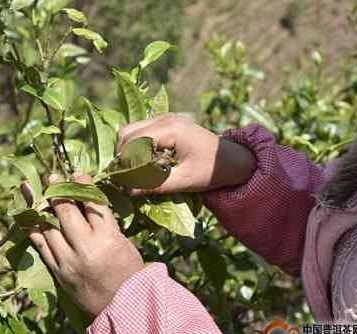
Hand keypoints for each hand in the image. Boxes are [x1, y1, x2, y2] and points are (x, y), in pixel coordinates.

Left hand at [27, 174, 144, 315]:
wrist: (123, 307)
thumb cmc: (128, 271)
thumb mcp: (122, 241)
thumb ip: (104, 222)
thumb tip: (85, 198)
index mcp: (108, 239)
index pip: (92, 204)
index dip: (83, 185)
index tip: (77, 174)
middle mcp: (85, 249)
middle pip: (66, 212)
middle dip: (58, 191)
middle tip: (52, 178)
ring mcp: (68, 262)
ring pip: (48, 227)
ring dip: (42, 208)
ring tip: (37, 194)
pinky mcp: (58, 272)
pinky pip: (41, 246)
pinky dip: (35, 230)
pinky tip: (30, 218)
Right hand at [117, 113, 255, 194]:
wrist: (234, 159)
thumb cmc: (212, 170)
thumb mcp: (185, 181)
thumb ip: (155, 185)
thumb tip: (128, 191)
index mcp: (170, 129)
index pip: (133, 142)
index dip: (124, 162)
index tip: (123, 182)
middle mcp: (164, 118)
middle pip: (126, 133)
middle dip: (122, 155)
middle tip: (125, 178)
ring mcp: (164, 118)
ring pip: (131, 131)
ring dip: (127, 151)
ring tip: (133, 172)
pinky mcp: (165, 124)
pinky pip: (140, 132)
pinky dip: (136, 147)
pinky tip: (143, 164)